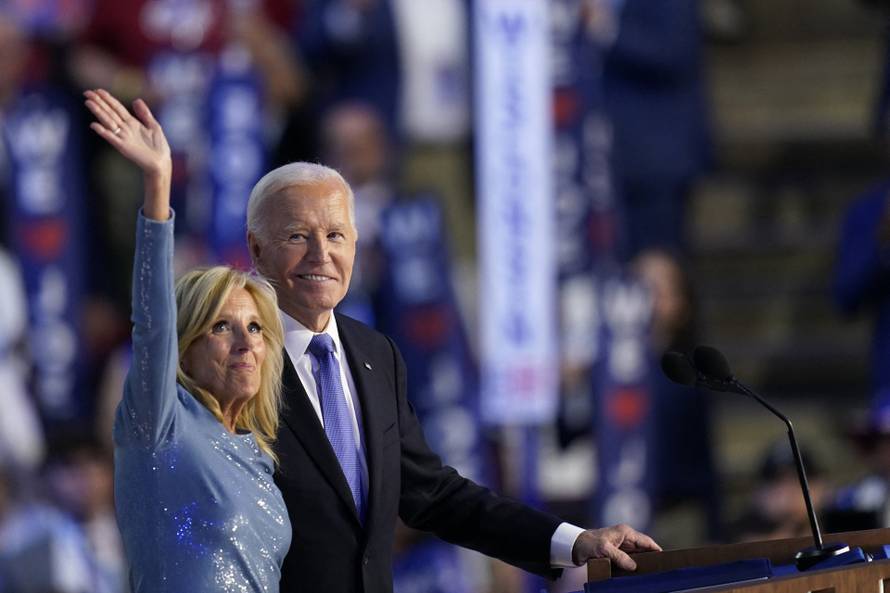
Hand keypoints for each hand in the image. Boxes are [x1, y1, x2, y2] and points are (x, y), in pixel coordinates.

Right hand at [84, 89, 170, 219]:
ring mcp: (123, 137)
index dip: (108, 99)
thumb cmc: (159, 147)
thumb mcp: (154, 126)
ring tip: (88, 102)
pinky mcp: (123, 146)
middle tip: (87, 93)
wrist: (161, 163)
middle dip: (99, 102)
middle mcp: (125, 128)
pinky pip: (111, 138)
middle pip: (110, 112)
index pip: (117, 108)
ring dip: (98, 112)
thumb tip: (136, 100)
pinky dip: (103, 131)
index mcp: (132, 123)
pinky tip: (94, 125)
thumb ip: (144, 114)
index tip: (98, 90)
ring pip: (108, 121)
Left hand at [572, 524, 661, 570]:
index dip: (657, 550)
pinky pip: (630, 559)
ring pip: (638, 554)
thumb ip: (619, 557)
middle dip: (651, 557)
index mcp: (625, 532)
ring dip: (643, 562)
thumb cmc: (589, 543)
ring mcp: (622, 545)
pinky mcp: (617, 552)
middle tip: (660, 569)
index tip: (666, 559)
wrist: (575, 545)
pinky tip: (637, 573)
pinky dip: (634, 565)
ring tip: (651, 572)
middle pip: (644, 548)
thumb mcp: (604, 549)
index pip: (646, 541)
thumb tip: (634, 566)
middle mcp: (626, 537)